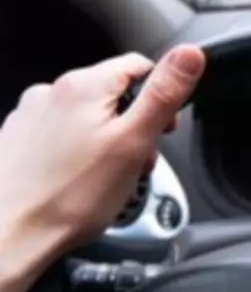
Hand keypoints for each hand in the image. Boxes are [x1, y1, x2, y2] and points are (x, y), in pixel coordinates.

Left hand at [0, 44, 204, 291]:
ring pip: (87, 116)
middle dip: (133, 124)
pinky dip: (76, 153)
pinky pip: (61, 135)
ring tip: (105, 178)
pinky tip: (77, 181)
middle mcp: (51, 92)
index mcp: (84, 86)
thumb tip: (190, 54)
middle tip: (135, 162)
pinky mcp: (17, 141)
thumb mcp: (134, 141)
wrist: (6, 238)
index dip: (161, 98)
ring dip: (105, 139)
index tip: (163, 129)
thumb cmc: (68, 199)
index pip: (140, 66)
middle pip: (114, 93)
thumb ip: (165, 93)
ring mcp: (30, 116)